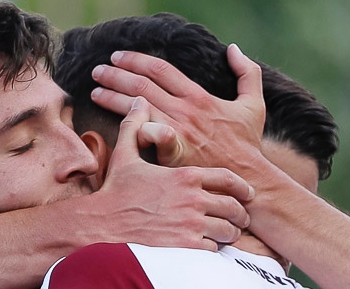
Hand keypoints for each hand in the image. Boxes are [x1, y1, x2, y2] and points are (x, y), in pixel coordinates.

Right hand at [83, 97, 252, 251]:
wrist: (101, 223)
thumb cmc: (114, 191)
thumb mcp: (125, 155)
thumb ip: (136, 126)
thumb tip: (139, 102)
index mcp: (185, 175)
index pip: (226, 179)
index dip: (241, 187)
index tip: (248, 192)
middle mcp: (193, 199)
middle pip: (233, 207)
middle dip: (239, 214)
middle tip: (241, 219)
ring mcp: (191, 224)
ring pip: (227, 230)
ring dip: (229, 233)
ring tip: (227, 235)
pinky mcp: (185, 246)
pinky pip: (213, 249)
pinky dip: (214, 249)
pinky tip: (209, 248)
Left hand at [91, 45, 265, 172]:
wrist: (247, 177)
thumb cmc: (248, 144)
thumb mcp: (254, 104)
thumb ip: (247, 73)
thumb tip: (234, 49)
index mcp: (199, 96)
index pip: (160, 69)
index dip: (136, 60)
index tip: (118, 57)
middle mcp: (185, 110)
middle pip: (142, 85)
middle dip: (116, 75)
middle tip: (98, 71)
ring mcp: (178, 132)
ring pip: (137, 108)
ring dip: (113, 97)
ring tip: (95, 92)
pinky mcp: (173, 153)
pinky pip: (148, 137)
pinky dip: (132, 127)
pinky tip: (113, 123)